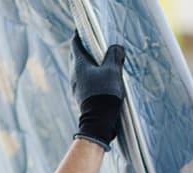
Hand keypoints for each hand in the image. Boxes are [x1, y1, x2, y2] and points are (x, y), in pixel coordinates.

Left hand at [71, 32, 125, 150]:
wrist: (99, 122)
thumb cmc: (105, 94)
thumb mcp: (113, 71)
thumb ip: (114, 55)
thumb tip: (117, 48)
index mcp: (79, 65)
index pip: (76, 43)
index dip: (80, 34)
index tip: (86, 29)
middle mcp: (74, 75)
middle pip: (77, 56)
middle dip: (85, 49)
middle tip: (96, 45)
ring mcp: (77, 87)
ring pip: (81, 70)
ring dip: (89, 64)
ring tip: (101, 63)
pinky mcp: (82, 97)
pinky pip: (85, 81)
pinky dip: (91, 77)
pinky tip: (102, 80)